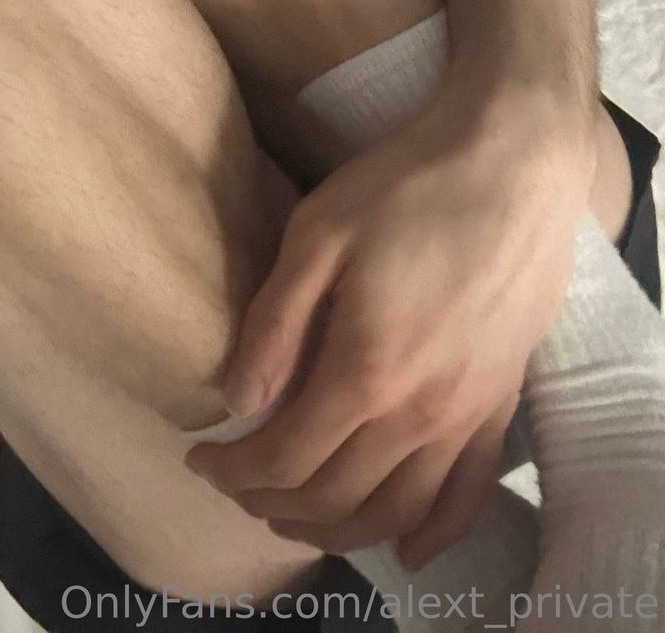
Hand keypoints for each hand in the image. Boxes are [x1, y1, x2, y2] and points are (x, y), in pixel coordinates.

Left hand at [183, 87, 594, 567]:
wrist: (510, 162)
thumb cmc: (404, 186)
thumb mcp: (317, 234)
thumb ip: (273, 323)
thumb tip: (236, 400)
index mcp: (366, 370)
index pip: (286, 458)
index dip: (235, 471)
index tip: (199, 458)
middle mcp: (420, 411)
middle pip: (335, 494)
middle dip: (271, 501)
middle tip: (234, 482)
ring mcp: (468, 413)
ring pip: (397, 509)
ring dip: (337, 526)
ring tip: (291, 513)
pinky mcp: (501, 401)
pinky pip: (467, 493)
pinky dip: (432, 532)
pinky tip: (404, 547)